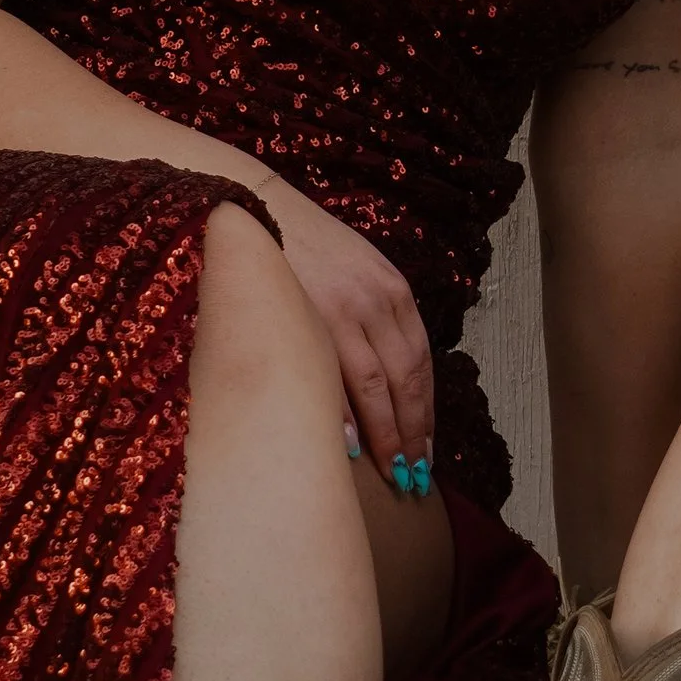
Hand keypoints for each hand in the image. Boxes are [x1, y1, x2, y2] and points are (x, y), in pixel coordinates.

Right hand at [254, 176, 436, 487]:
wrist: (255, 206)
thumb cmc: (304, 246)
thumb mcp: (356, 270)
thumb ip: (375, 316)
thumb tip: (383, 379)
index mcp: (394, 291)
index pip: (422, 362)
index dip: (426, 410)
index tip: (425, 447)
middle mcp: (377, 300)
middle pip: (407, 379)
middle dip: (413, 431)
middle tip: (413, 474)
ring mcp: (343, 308)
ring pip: (377, 384)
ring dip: (387, 433)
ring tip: (391, 471)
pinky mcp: (307, 313)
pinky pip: (334, 373)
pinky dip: (345, 413)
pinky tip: (350, 446)